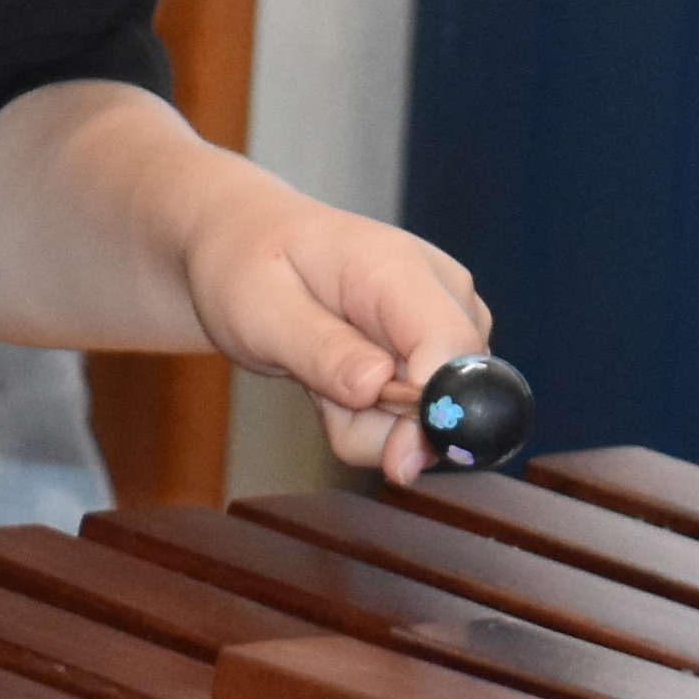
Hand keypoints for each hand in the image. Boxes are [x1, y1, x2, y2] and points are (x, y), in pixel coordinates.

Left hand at [172, 179, 487, 474]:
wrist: (243, 243)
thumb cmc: (247, 266)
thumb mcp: (261, 309)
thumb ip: (321, 350)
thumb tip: (378, 387)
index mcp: (399, 267)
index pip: (454, 346)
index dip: (436, 410)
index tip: (393, 455)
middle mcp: (442, 292)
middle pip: (452, 395)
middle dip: (384, 424)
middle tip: (317, 393)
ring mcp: (445, 323)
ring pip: (432, 416)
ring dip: (370, 423)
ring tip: (321, 373)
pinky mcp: (438, 352)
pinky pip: (417, 417)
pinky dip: (372, 418)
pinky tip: (339, 379)